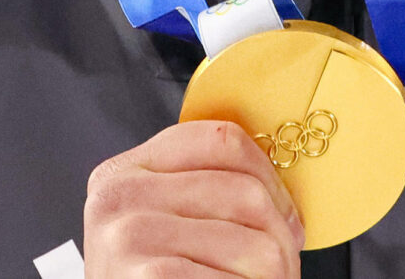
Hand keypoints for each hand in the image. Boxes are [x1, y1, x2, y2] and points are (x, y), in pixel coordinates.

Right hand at [83, 119, 305, 278]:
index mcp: (125, 170)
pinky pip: (228, 278)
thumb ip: (197, 190)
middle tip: (285, 261)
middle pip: (244, 191)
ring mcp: (129, 236)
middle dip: (279, 233)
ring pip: (252, 242)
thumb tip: (278, 187)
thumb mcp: (159, 224)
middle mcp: (119, 196)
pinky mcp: (145, 276)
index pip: (219, 139)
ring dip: (274, 270)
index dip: (267, 173)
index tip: (283, 210)